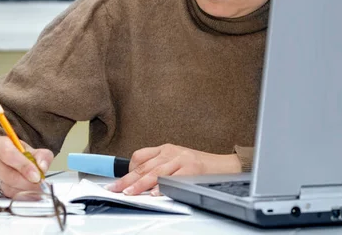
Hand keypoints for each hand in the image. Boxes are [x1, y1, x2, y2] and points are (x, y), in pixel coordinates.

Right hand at [0, 136, 53, 197]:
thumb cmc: (14, 154)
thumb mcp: (30, 150)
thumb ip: (41, 156)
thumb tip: (43, 167)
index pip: (9, 155)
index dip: (24, 166)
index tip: (37, 176)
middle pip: (9, 175)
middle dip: (28, 183)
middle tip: (41, 185)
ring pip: (7, 188)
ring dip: (25, 191)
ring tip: (37, 190)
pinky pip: (5, 196)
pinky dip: (19, 196)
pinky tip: (27, 194)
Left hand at [105, 143, 240, 195]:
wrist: (225, 166)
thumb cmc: (200, 167)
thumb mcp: (177, 161)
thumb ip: (159, 167)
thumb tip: (138, 182)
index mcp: (166, 149)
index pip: (140, 156)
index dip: (127, 169)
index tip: (116, 181)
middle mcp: (172, 152)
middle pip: (144, 166)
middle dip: (128, 180)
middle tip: (115, 189)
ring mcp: (182, 159)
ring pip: (156, 172)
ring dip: (140, 184)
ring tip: (130, 193)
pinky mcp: (192, 168)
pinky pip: (174, 178)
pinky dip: (163, 187)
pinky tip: (155, 193)